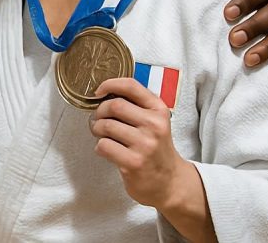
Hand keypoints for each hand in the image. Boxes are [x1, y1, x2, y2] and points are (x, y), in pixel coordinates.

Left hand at [90, 78, 189, 208]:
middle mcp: (154, 125)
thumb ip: (135, 105)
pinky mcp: (134, 162)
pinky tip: (108, 151)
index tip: (98, 92)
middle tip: (98, 120)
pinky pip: (104, 145)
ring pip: (106, 125)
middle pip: (114, 105)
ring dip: (97, 130)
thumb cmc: (155, 148)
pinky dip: (100, 147)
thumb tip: (103, 93)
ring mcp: (145, 145)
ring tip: (102, 135)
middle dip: (99, 112)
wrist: (170, 182)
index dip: (109, 84)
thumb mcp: (155, 121)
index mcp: (159, 110)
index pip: (131, 86)